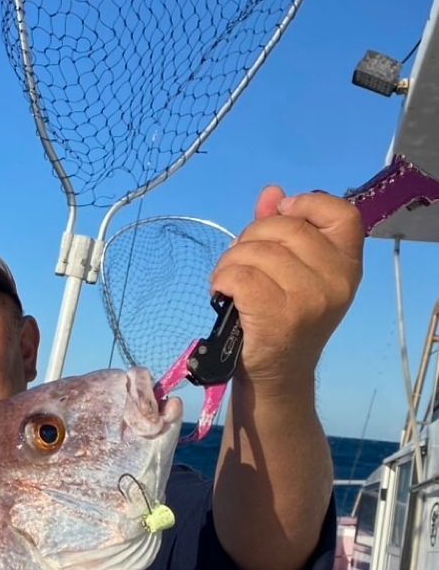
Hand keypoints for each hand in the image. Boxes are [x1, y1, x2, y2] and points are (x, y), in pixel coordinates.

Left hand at [212, 186, 362, 389]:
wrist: (278, 376)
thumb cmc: (283, 320)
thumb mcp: (293, 273)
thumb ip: (284, 230)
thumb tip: (271, 193)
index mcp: (347, 264)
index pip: (342, 213)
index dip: (306, 204)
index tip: (281, 213)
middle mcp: (336, 280)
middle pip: (285, 227)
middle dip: (251, 238)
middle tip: (240, 262)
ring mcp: (310, 299)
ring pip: (257, 252)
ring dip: (231, 262)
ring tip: (228, 282)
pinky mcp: (279, 316)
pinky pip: (240, 276)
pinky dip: (222, 280)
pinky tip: (221, 293)